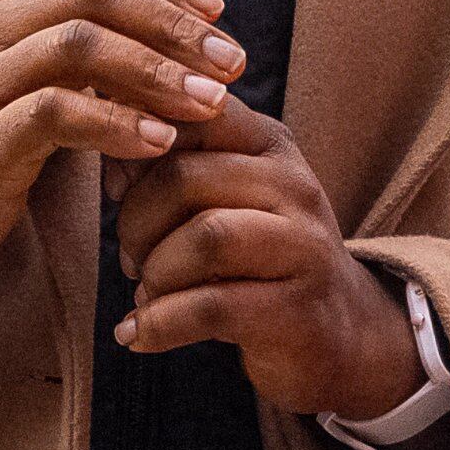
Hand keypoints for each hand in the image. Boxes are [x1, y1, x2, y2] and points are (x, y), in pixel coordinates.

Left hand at [114, 98, 421, 420]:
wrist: (338, 333)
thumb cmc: (259, 259)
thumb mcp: (225, 199)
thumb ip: (172, 169)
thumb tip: (111, 157)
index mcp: (270, 144)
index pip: (192, 115)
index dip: (137, 149)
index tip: (118, 188)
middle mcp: (294, 185)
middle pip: (185, 178)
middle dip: (136, 221)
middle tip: (130, 255)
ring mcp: (304, 247)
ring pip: (204, 238)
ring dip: (153, 271)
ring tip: (145, 292)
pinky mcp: (298, 310)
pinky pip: (211, 307)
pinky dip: (159, 324)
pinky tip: (137, 334)